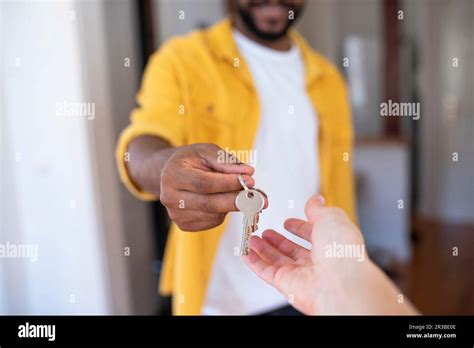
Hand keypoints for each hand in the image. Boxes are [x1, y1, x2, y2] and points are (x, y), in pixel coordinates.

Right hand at [160, 143, 266, 230]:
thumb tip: (247, 173)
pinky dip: (224, 212)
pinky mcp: (184, 225)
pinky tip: (225, 200)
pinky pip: (213, 222)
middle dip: (237, 200)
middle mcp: (170, 198)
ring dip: (234, 206)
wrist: (174, 173)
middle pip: (209, 204)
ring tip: (248, 195)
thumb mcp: (207, 151)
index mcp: (173, 175)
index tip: (250, 180)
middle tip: (260, 198)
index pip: (204, 184)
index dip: (229, 184)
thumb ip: (227, 162)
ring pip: (214, 215)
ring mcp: (176, 215)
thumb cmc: (193, 160)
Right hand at [243, 195, 417, 314]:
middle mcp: (317, 261)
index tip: (289, 222)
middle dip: (279, 241)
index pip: (312, 235)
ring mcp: (301, 273)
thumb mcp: (331, 217)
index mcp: (331, 244)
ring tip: (253, 239)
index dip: (300, 227)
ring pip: (277, 260)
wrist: (341, 282)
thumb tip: (315, 199)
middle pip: (293, 250)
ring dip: (263, 249)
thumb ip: (318, 208)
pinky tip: (246, 253)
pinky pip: (265, 272)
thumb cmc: (342, 251)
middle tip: (267, 232)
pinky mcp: (286, 283)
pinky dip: (253, 263)